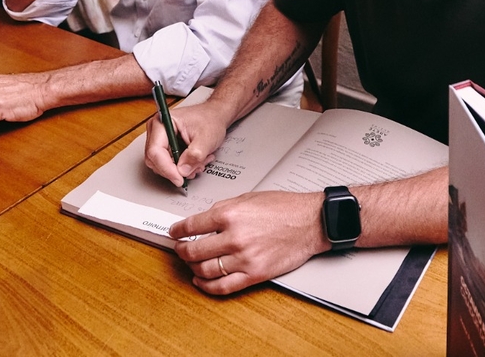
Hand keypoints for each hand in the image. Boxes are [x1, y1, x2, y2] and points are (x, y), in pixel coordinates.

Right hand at [143, 99, 230, 186]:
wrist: (215, 116)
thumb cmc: (210, 119)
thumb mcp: (206, 138)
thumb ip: (194, 155)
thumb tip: (182, 171)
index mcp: (162, 122)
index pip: (155, 151)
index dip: (166, 168)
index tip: (179, 179)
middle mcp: (157, 130)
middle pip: (155, 160)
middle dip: (175, 170)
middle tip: (193, 170)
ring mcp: (160, 139)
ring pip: (161, 165)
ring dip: (181, 169)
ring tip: (198, 163)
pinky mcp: (165, 147)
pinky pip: (167, 164)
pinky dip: (182, 167)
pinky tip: (195, 162)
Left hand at [170, 190, 327, 294]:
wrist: (310, 222)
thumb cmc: (285, 208)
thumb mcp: (249, 197)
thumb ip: (224, 208)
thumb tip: (203, 219)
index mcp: (230, 214)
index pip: (192, 225)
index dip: (178, 231)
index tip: (174, 233)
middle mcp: (234, 237)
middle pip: (194, 250)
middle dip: (182, 250)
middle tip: (180, 249)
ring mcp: (243, 258)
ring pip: (205, 270)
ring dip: (192, 267)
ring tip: (191, 263)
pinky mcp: (254, 274)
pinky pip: (223, 286)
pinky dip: (206, 286)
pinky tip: (201, 280)